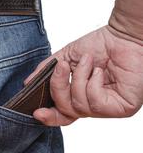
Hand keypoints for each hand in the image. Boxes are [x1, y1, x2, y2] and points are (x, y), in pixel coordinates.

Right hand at [25, 26, 142, 125]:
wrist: (124, 35)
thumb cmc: (101, 44)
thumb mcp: (66, 58)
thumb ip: (47, 71)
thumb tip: (28, 83)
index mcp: (81, 96)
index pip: (63, 115)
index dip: (49, 116)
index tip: (36, 112)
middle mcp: (94, 105)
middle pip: (66, 112)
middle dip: (59, 89)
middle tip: (62, 68)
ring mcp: (109, 108)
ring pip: (79, 107)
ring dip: (78, 80)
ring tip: (88, 62)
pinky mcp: (123, 108)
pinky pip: (95, 105)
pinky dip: (92, 84)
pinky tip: (99, 72)